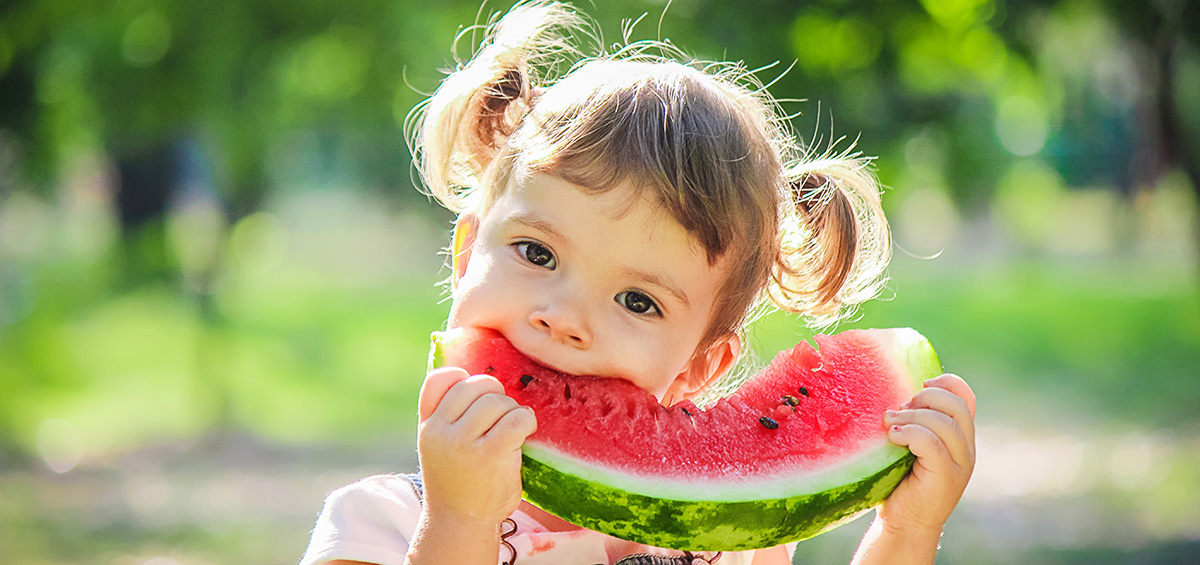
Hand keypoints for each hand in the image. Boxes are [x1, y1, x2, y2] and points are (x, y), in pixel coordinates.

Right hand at [416, 367, 536, 525]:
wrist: (460, 522)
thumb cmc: (457, 482)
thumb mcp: (438, 446)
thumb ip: (446, 416)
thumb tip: (475, 378)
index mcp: (427, 426)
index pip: (438, 380)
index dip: (462, 378)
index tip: (477, 393)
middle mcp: (440, 431)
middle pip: (475, 385)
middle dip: (495, 394)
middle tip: (502, 414)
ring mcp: (464, 442)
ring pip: (497, 401)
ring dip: (512, 410)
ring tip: (513, 429)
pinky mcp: (490, 453)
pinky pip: (516, 419)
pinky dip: (526, 420)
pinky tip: (525, 431)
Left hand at [879, 373, 975, 538]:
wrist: (905, 523)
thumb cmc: (900, 482)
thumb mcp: (909, 446)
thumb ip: (913, 422)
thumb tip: (894, 394)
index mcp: (960, 436)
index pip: (966, 396)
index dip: (945, 382)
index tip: (918, 384)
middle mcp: (966, 448)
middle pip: (956, 405)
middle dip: (924, 398)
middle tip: (899, 410)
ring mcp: (960, 463)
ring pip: (944, 423)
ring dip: (911, 417)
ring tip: (889, 423)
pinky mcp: (947, 476)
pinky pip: (931, 443)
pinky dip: (909, 433)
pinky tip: (893, 437)